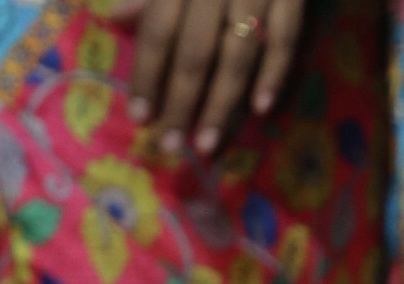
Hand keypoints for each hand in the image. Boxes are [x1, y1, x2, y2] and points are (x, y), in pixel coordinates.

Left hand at [128, 0, 306, 154]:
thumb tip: (117, 17)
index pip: (159, 29)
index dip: (148, 75)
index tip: (141, 118)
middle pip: (196, 50)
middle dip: (181, 102)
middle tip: (170, 146)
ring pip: (238, 52)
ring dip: (223, 103)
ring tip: (208, 144)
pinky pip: (286, 34)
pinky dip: (275, 72)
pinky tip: (261, 109)